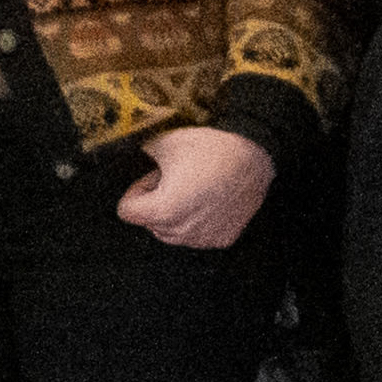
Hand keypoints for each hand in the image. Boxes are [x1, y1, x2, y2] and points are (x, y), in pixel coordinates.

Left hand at [113, 124, 273, 251]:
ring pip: (172, 232)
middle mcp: (181, 231)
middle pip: (149, 223)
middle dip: (157, 202)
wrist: (255, 155)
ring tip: (195, 189)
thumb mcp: (166, 143)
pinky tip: (211, 200)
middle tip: (178, 179)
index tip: (156, 177)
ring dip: (176, 214)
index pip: (126, 211)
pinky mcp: (223, 239)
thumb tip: (132, 157)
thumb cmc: (211, 149)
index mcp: (162, 211)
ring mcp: (203, 238)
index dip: (138, 190)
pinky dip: (199, 220)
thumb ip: (140, 155)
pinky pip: (197, 235)